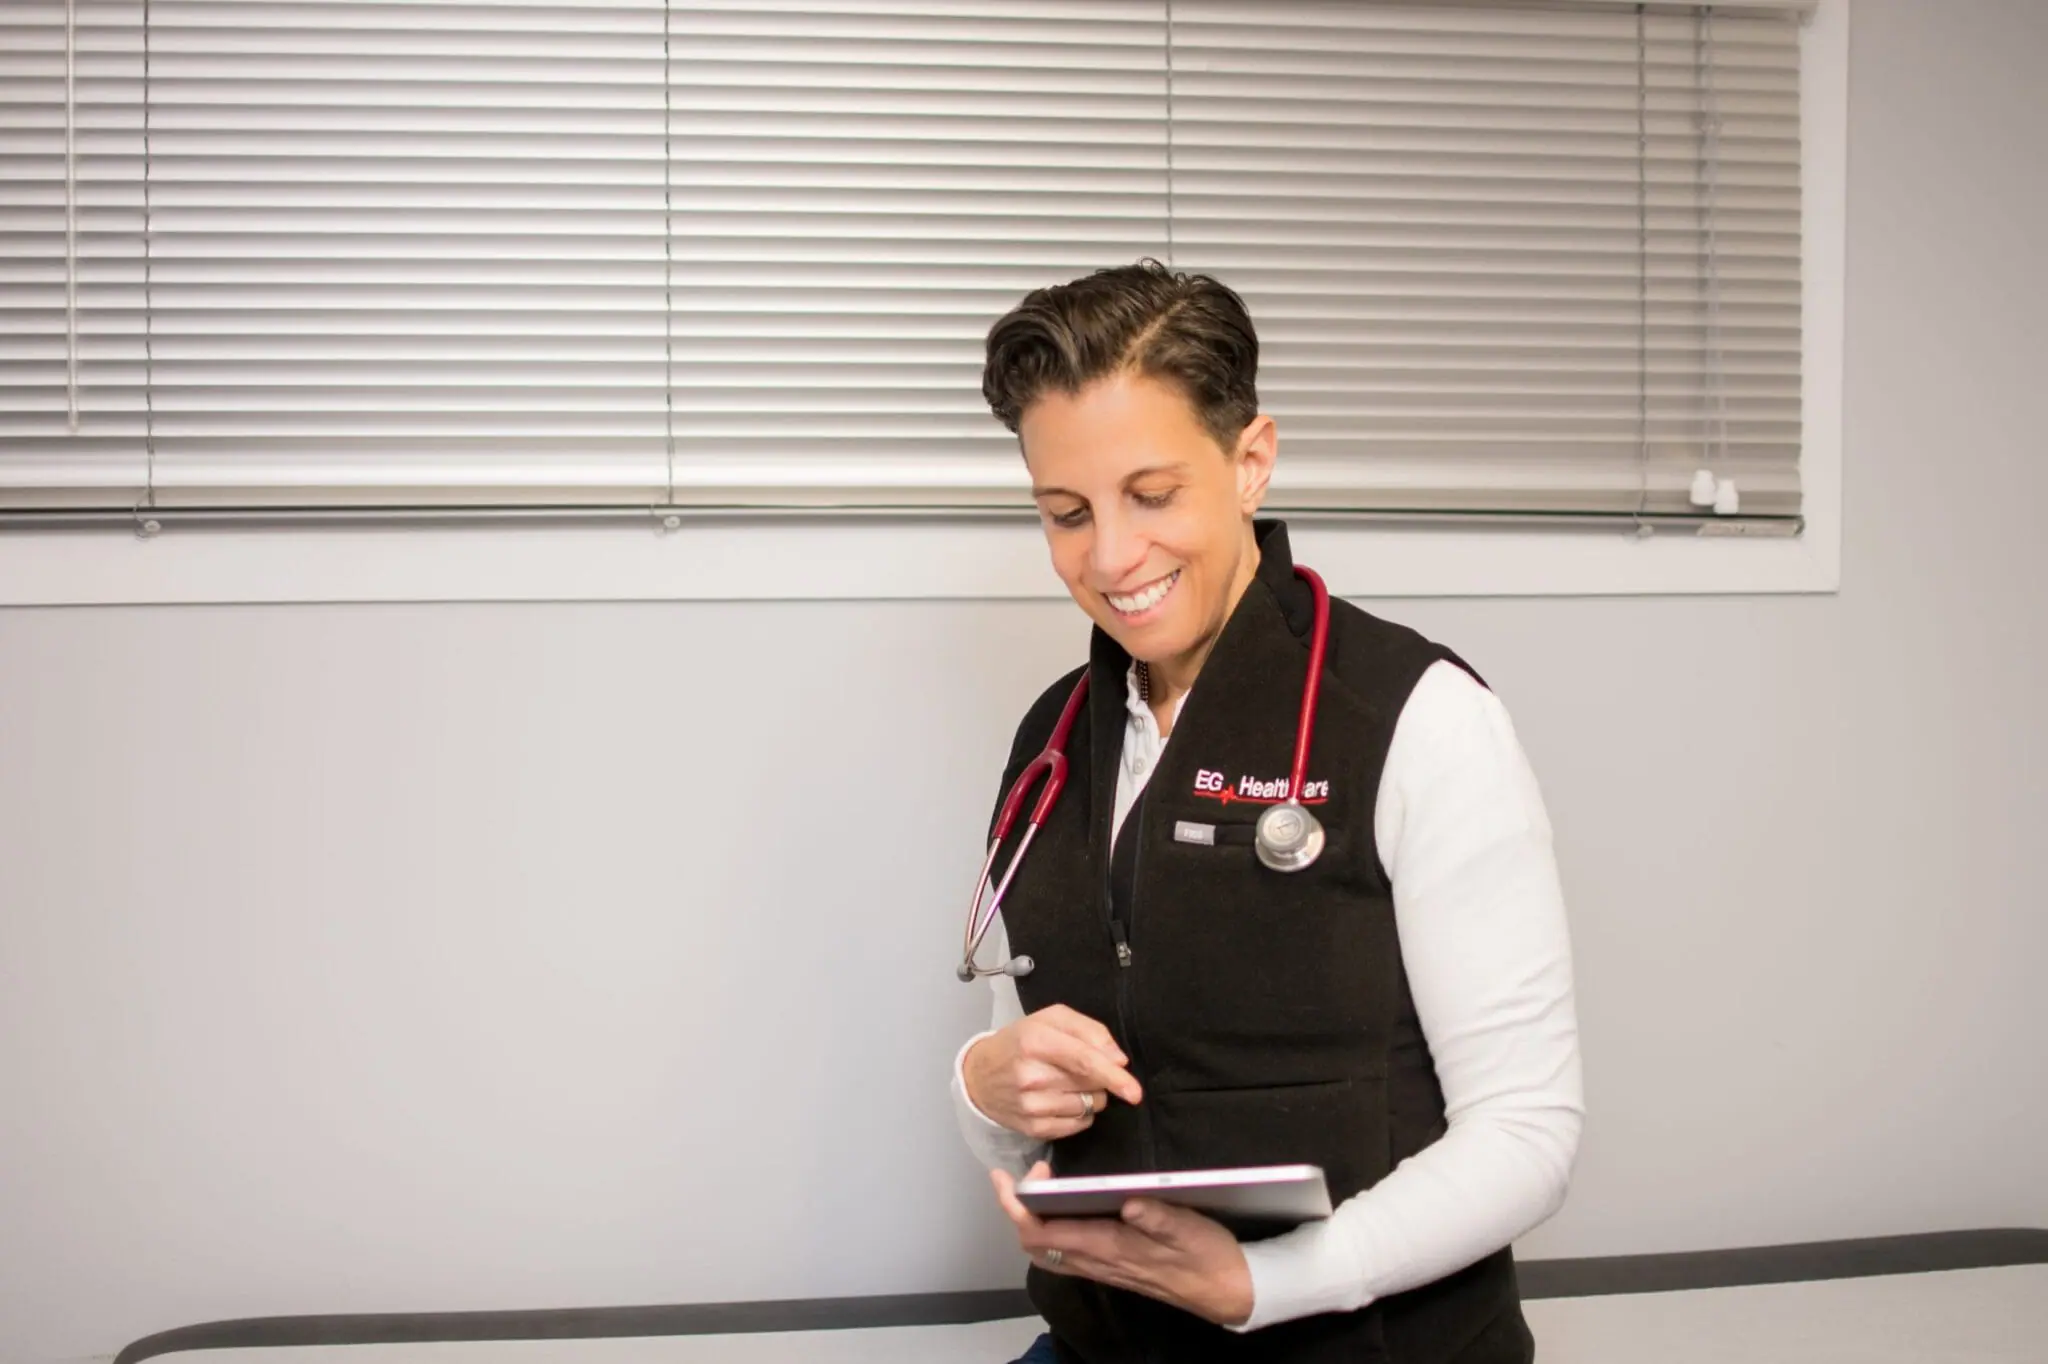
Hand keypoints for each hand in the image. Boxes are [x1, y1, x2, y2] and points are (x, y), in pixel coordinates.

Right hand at [963, 1005, 1143, 1141]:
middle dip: (1100, 1077)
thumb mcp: (1050, 1019)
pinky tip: (1062, 1100)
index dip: (1113, 1076)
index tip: (1133, 1091)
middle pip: (1091, 1084)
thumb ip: (1089, 1030)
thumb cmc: (1020, 1042)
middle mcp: (1032, 1076)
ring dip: (1090, 1096)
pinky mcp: (1033, 1128)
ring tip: (1066, 1083)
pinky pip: (1077, 1125)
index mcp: (1036, 1041)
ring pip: (1088, 1106)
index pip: (1084, 1061)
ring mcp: (1031, 1106)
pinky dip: (1080, 1113)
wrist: (979, 1076)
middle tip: (1080, 1068)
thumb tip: (1118, 1059)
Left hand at [992, 1161, 1254, 1327]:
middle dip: (1017, 1213)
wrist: (1228, 1292)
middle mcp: (1099, 1262)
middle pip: (1036, 1246)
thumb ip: (1158, 1216)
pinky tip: (1066, 1208)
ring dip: (1033, 1223)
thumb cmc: (1208, 1256)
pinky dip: (1054, 1231)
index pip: (1043, 1233)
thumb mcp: (1189, 1229)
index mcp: (1110, 1247)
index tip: (1013, 1176)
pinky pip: (1068, 1254)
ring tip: (1036, 1189)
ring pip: (1050, 1253)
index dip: (1018, 1207)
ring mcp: (1105, 1268)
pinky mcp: (1114, 1268)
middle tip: (1020, 1177)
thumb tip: (1128, 1202)